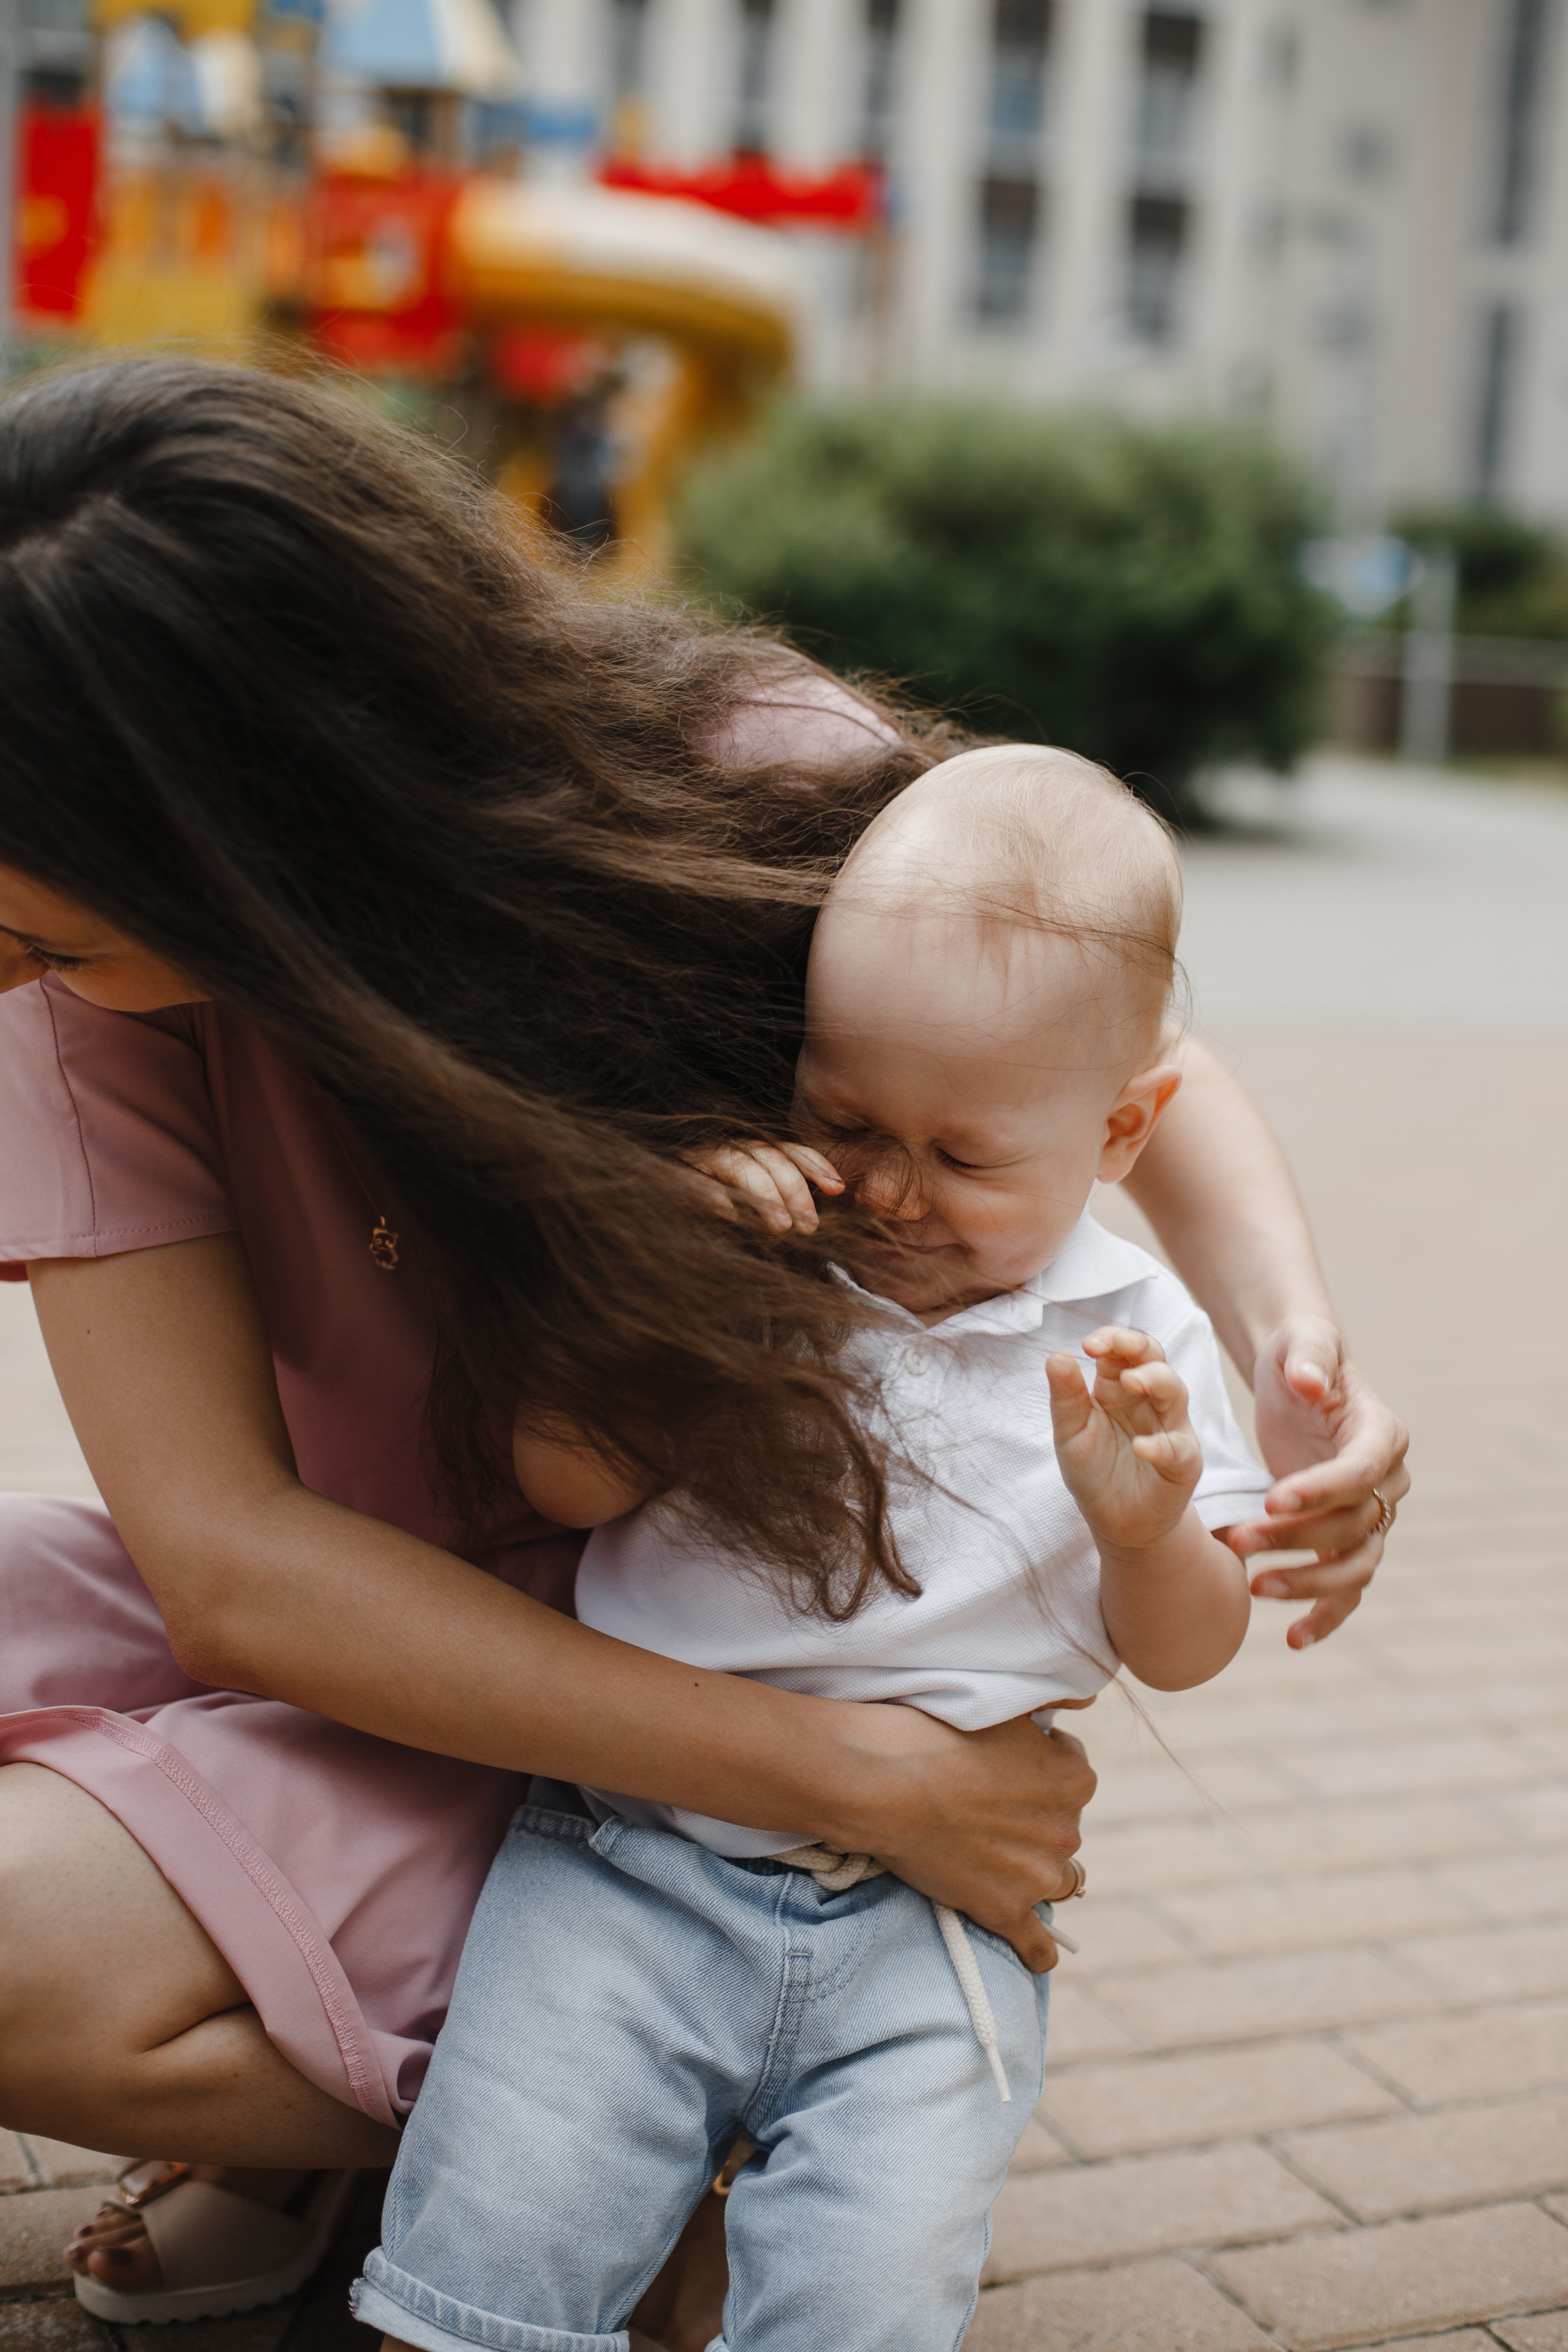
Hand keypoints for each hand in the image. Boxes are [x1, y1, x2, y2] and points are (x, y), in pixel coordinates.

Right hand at [678, 1141, 842, 1234]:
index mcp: (752, 1153)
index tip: (837, 1189)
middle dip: (794, 1190)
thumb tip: (820, 1214)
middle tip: (809, 1226)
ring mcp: (701, 1159)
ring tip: (780, 1227)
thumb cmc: (715, 1213)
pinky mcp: (675, 1176)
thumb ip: (783, 1205)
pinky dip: (713, 1195)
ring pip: (740, 1164)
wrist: (656, 1204)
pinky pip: (696, 1182)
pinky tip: (729, 1215)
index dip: (815, 1165)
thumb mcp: (756, 1207)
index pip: (790, 1150)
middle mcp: (731, 1150)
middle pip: (770, 1157)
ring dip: (764, 1195)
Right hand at [825, 1708, 1093, 1972]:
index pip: (1072, 1775)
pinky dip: (1039, 1949)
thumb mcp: (1006, 1707)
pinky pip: (1037, 1943)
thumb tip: (1087, 1698)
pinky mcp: (1004, 1910)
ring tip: (1000, 1862)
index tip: (1006, 1769)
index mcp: (1075, 1778)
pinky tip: (1041, 1954)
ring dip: (1035, 1873)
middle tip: (988, 1809)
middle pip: (1062, 1829)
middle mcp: (1067, 1830)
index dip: (1038, 1770)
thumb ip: (1053, 1704)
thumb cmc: (937, 1733)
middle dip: (1035, 1822)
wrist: (885, 1782)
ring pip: (1055, 1880)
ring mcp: (1037, 1875)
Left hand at [1046, 1327, 1201, 1552]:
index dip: (1111, 1339)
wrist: (1118, 1522)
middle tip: (1109, 1348)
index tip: (1088, 1344)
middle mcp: (1148, 1401)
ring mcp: (1170, 1428)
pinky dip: (1161, 1446)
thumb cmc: (1095, 1471)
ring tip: (1130, 1382)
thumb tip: (1056, 1354)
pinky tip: (1141, 1446)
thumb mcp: (1071, 1433)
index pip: (1123, 1350)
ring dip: (1155, 1381)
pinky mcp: (1183, 1463)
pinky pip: (1179, 1448)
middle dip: (1136, 1345)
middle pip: (1155, 1358)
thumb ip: (1066, 1397)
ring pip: (1175, 1392)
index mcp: (1117, 1388)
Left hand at [1225, 1316, 1409, 1649]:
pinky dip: (1325, 1615)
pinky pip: (1348, 1587)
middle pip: (1352, 1525)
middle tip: (1236, 1537)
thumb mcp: (1301, 1343)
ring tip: (1253, 1585)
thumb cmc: (1299, 1354)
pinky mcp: (1347, 1536)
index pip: (1357, 1473)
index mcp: (1382, 1435)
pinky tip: (1292, 1639)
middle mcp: (1387, 1481)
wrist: (1298, 1374)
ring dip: (1306, 1581)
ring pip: (1353, 1564)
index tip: (1270, 1500)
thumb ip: (1308, 1357)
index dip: (1319, 1491)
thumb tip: (1309, 1383)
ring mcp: (1372, 1514)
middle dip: (1295, 1538)